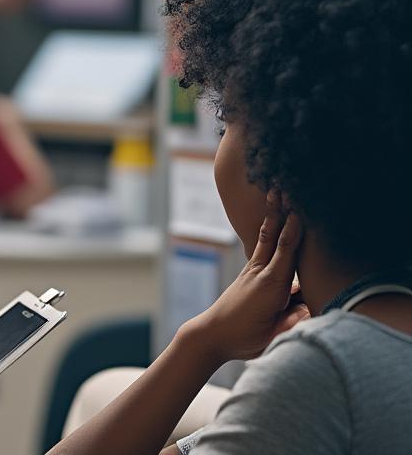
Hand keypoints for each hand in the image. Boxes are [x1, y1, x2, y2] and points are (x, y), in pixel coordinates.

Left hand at [186, 191, 309, 364]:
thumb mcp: (272, 334)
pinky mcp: (250, 275)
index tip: (300, 207)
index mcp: (271, 285)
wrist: (212, 335)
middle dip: (280, 211)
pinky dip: (269, 231)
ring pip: (266, 238)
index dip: (294, 229)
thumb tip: (311, 308)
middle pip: (274, 236)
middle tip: (284, 186)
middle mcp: (261, 272)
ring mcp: (253, 271)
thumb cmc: (244, 337)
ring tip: (275, 192)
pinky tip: (272, 221)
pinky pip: (263, 248)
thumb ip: (293, 320)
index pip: (287, 250)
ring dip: (273, 215)